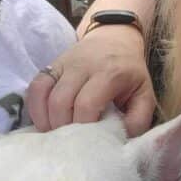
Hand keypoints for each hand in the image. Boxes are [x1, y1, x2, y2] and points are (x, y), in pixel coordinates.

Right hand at [26, 28, 155, 137]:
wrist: (115, 38)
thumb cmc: (130, 72)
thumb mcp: (145, 94)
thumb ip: (138, 119)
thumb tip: (119, 140)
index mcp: (110, 73)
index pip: (86, 104)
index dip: (83, 127)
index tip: (89, 141)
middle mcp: (83, 65)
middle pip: (61, 101)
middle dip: (62, 127)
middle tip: (70, 142)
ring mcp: (64, 63)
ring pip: (43, 93)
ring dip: (46, 120)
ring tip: (56, 135)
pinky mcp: (51, 65)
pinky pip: (35, 87)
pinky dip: (35, 107)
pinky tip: (43, 122)